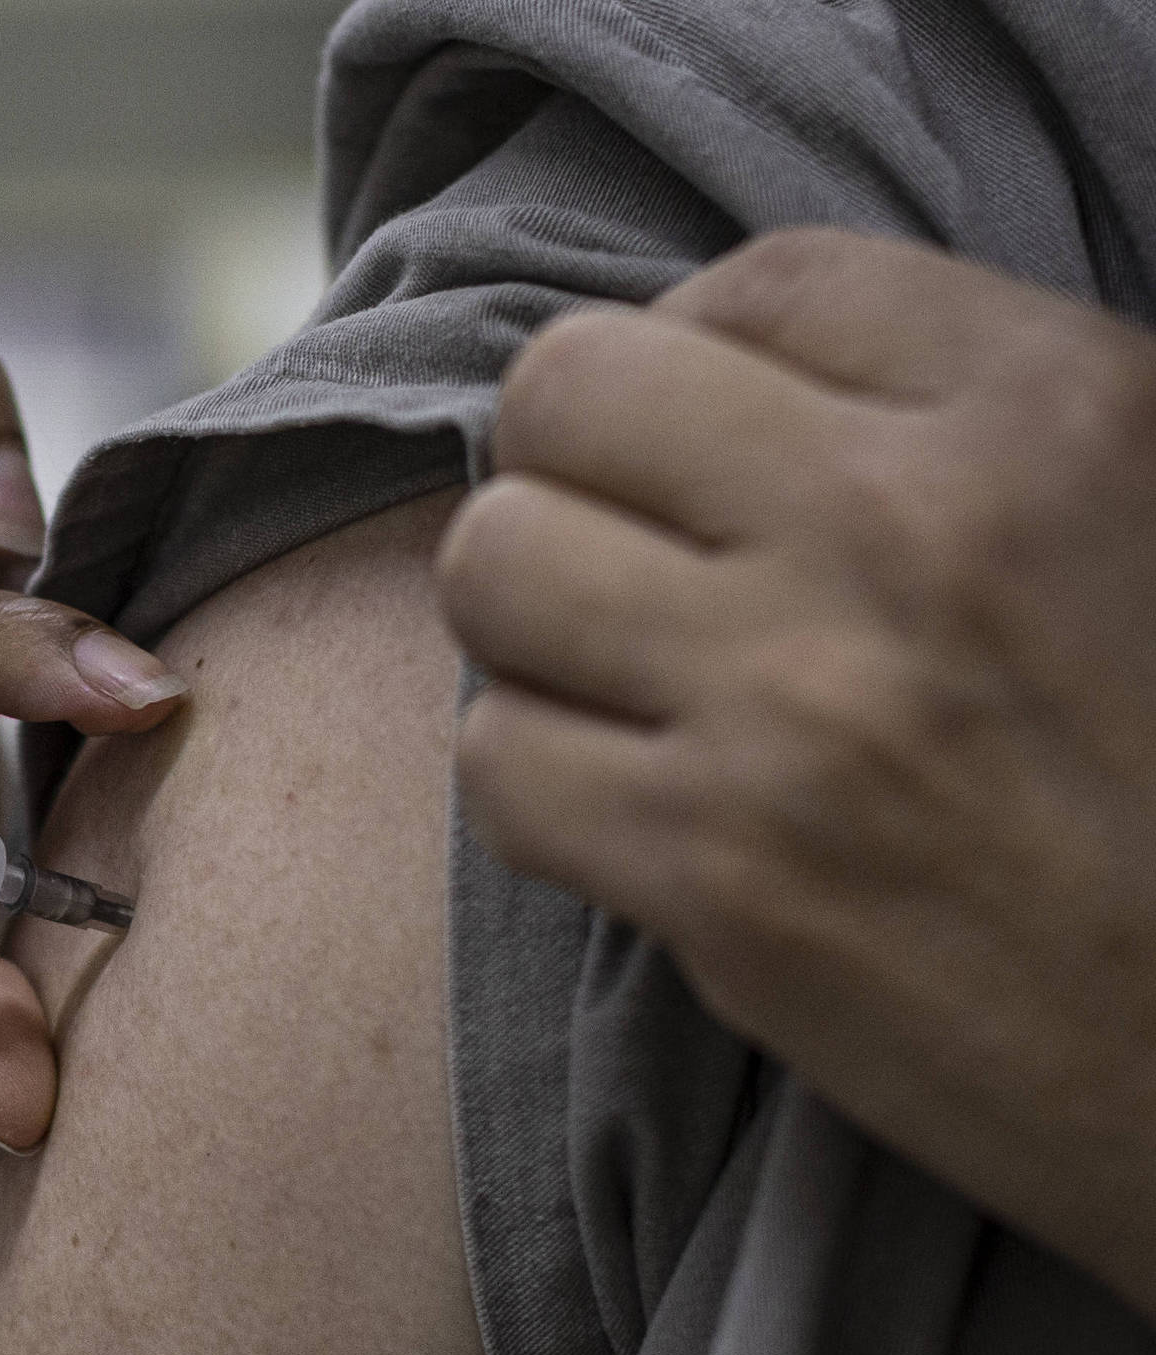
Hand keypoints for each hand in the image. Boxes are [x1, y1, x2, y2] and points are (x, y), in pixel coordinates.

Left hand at [439, 227, 1155, 1319]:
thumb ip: (971, 411)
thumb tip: (716, 359)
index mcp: (1054, 413)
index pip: (756, 284)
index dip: (700, 358)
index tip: (714, 444)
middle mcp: (910, 532)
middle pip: (568, 391)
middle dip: (570, 463)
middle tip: (629, 544)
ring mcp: (800, 709)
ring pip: (492, 565)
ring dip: (533, 623)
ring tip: (623, 674)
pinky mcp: (721, 878)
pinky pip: (494, 759)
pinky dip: (539, 778)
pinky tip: (632, 801)